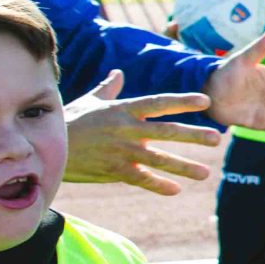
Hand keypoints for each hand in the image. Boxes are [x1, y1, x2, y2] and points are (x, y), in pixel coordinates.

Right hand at [63, 70, 221, 193]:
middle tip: (216, 138)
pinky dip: (158, 185)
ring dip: (183, 167)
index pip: (159, 103)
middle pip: (166, 131)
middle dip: (192, 135)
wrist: (48, 148)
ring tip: (205, 173)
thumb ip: (109, 89)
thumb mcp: (90, 102)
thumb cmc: (70, 121)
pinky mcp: (114, 171)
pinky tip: (175, 190)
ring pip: (158, 159)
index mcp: (123, 110)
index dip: (182, 101)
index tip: (206, 101)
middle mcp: (126, 130)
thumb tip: (119, 73)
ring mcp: (121, 152)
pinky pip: (141, 179)